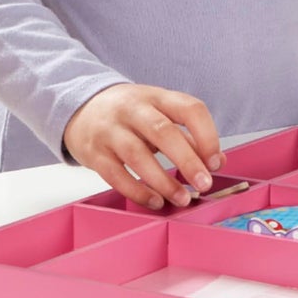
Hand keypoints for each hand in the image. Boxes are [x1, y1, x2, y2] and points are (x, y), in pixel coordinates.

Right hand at [63, 84, 223, 209]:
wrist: (81, 109)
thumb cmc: (129, 115)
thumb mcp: (158, 114)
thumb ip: (188, 136)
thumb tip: (217, 162)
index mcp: (155, 97)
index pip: (189, 108)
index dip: (207, 135)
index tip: (215, 162)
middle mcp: (132, 109)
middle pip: (163, 131)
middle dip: (188, 160)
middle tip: (204, 184)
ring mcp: (110, 130)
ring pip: (138, 154)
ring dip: (164, 181)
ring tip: (182, 198)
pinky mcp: (94, 152)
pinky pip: (116, 175)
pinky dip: (137, 191)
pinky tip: (155, 201)